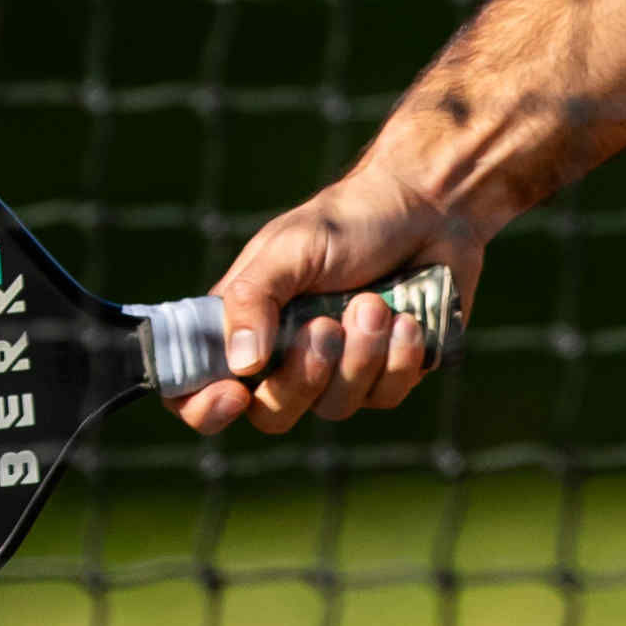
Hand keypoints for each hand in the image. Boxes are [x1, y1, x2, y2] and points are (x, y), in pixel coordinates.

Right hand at [168, 167, 484, 434]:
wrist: (429, 211)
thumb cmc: (349, 221)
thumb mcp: (291, 247)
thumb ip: (254, 298)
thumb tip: (239, 364)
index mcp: (245, 323)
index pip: (196, 388)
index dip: (204, 407)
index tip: (234, 393)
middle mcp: (284, 356)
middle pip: (270, 414)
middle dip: (302, 375)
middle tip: (325, 326)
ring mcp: (337, 371)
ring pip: (333, 408)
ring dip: (359, 356)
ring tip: (375, 304)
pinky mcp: (386, 375)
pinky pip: (384, 396)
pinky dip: (398, 357)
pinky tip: (406, 319)